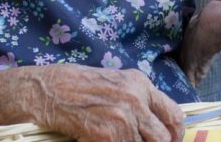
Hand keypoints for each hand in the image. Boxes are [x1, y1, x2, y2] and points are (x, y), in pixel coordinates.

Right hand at [19, 63, 183, 141]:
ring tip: (111, 138)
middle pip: (162, 138)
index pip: (174, 115)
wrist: (45, 90)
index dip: (175, 135)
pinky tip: (95, 140)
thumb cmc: (75, 88)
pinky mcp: (108, 133)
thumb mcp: (113, 85)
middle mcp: (136, 98)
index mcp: (140, 84)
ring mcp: (123, 116)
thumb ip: (135, 100)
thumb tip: (151, 125)